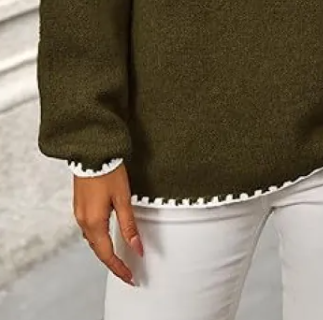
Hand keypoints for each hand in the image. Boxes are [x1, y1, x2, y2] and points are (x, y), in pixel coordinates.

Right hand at [73, 163, 143, 285]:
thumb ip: (129, 226)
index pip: (107, 254)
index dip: (119, 268)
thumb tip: (137, 247)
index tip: (130, 277)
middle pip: (98, 249)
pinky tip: (106, 235)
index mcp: (94, 222)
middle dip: (112, 262)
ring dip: (105, 250)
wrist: (92, 151)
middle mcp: (83, 221)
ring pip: (92, 240)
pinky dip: (99, 238)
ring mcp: (79, 213)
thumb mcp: (123, 199)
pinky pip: (88, 229)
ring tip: (118, 257)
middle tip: (126, 271)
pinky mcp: (79, 205)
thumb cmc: (108, 171)